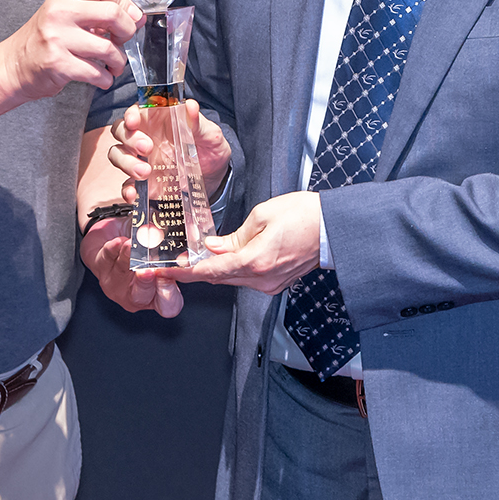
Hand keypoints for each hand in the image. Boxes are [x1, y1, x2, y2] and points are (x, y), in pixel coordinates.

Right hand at [1, 0, 140, 99]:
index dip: (125, 2)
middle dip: (127, 31)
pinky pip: (96, 72)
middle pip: (112, 13)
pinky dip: (106, 78)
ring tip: (113, 64)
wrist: (13, 64)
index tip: (131, 16)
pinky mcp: (58, 64)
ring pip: (108, 48)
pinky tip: (101, 77)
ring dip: (118, 61)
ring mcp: (57, 38)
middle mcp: (59, 12)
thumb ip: (98, 11)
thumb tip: (137, 17)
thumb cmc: (44, 39)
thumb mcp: (66, 13)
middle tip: (123, 40)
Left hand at [79, 218, 184, 317]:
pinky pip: (106, 259)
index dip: (169, 294)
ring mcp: (115, 284)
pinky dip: (113, 250)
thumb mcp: (162, 251)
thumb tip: (194, 234)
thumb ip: (176, 249)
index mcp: (156, 295)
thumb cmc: (142, 248)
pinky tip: (118, 242)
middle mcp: (135, 294)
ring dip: (128, 258)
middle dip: (145, 283)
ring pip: (122, 273)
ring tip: (132, 245)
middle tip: (149, 270)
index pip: (168, 305)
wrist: (114, 237)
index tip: (170, 277)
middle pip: (141, 296)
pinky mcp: (100, 267)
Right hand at [107, 99, 231, 202]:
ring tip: (145, 172)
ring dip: (126, 162)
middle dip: (129, 138)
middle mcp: (144, 136)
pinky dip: (126, 189)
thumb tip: (191, 106)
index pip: (138, 110)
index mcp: (159, 119)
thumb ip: (198, 123)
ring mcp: (140, 159)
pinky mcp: (142, 181)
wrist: (215, 179)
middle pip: (121, 130)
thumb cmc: (209, 149)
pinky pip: (126, 184)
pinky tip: (133, 193)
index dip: (131, 113)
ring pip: (117, 154)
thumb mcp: (210, 135)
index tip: (134, 120)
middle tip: (147, 148)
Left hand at [171, 191, 322, 293]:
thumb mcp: (262, 216)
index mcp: (254, 261)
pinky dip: (232, 269)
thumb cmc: (305, 216)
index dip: (183, 272)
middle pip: (217, 278)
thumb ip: (233, 236)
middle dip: (194, 270)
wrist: (335, 228)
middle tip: (174, 261)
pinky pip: (246, 278)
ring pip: (231, 278)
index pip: (209, 272)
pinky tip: (226, 257)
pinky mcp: (277, 282)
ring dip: (214, 269)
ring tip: (198, 255)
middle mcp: (261, 278)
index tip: (163, 272)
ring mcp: (270, 283)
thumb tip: (213, 247)